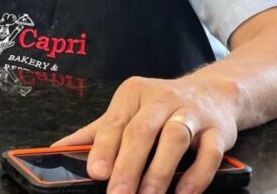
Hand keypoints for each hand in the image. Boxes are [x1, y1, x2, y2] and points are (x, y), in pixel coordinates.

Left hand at [52, 74, 238, 193]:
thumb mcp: (128, 111)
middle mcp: (162, 99)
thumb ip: (97, 133)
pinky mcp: (218, 130)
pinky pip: (209, 153)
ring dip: (160, 171)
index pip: (114, 123)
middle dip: (128, 166)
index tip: (95, 173)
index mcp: (134, 94)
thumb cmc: (163, 106)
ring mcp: (192, 113)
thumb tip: (58, 150)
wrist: (216, 92)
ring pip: (175, 139)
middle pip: (141, 131)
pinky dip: (196, 176)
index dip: (104, 149)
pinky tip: (183, 193)